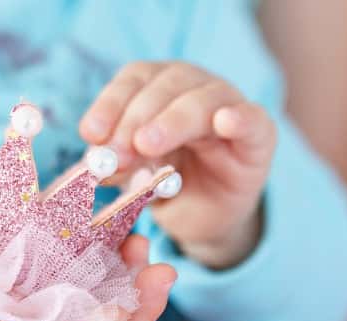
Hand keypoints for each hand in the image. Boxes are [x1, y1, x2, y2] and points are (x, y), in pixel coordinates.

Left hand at [80, 61, 276, 268]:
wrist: (205, 213)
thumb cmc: (164, 182)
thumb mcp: (131, 174)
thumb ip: (115, 166)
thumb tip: (88, 167)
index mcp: (156, 88)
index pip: (132, 81)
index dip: (109, 104)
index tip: (89, 134)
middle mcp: (192, 87)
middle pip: (162, 88)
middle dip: (133, 121)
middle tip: (116, 153)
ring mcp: (228, 107)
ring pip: (201, 101)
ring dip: (170, 122)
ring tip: (146, 145)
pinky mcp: (258, 137)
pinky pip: (252, 120)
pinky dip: (239, 118)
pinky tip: (225, 122)